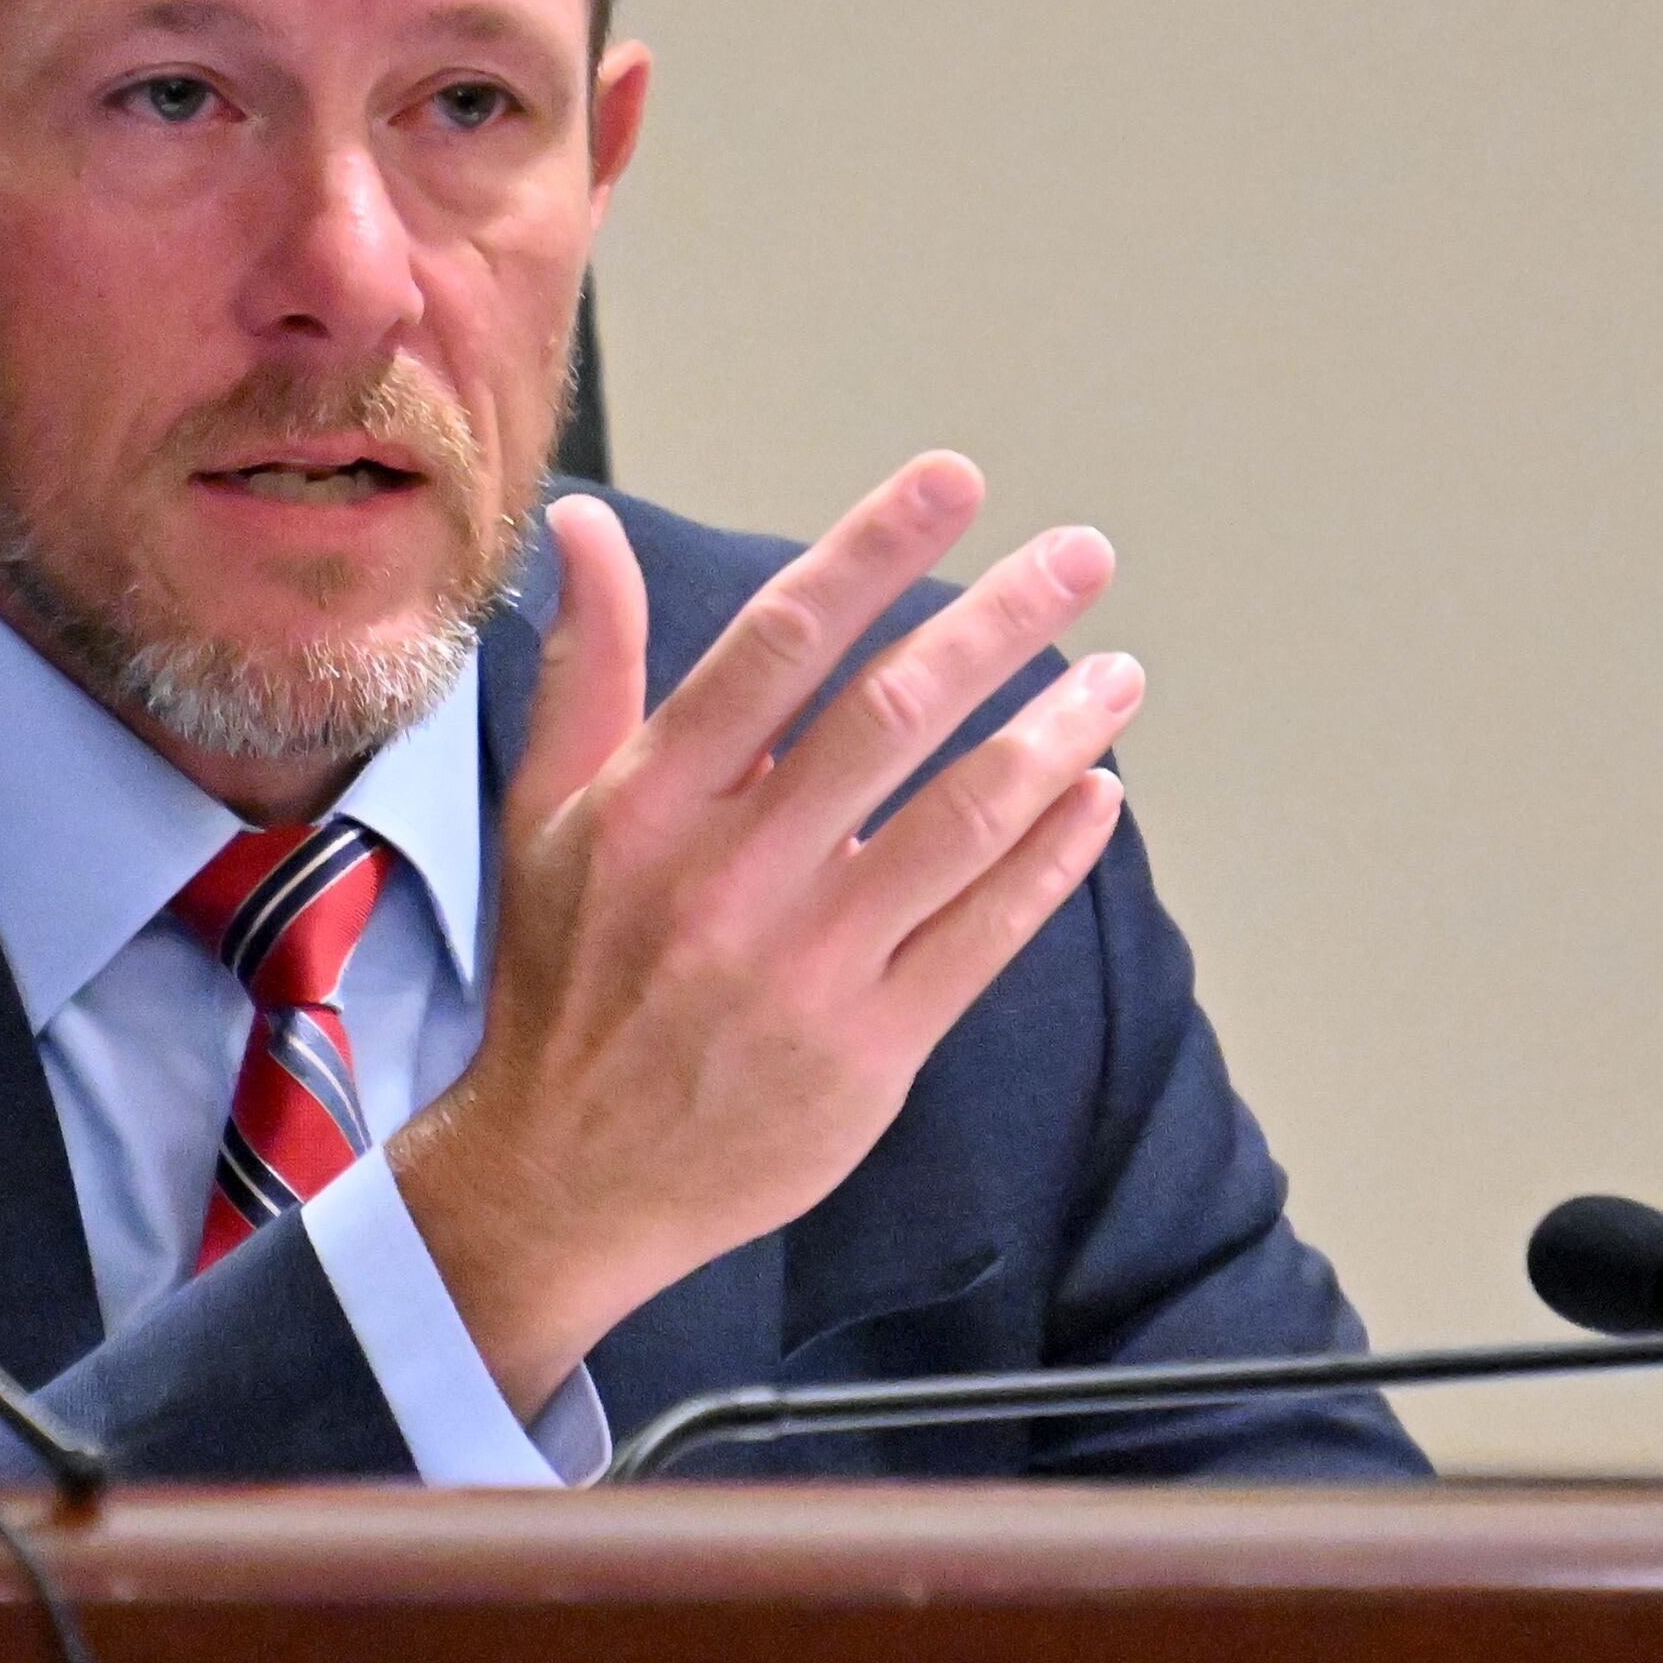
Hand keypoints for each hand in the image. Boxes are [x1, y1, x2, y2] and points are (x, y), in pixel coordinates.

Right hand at [388, 455, 1139, 1417]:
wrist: (562, 1182)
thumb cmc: (563, 982)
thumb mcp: (544, 814)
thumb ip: (587, 663)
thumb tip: (588, 523)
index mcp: (650, 803)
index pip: (776, 643)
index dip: (871, 551)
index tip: (953, 479)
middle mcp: (730, 875)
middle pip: (888, 716)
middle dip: (999, 622)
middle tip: (1082, 556)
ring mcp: (806, 968)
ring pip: (959, 822)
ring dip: (1055, 735)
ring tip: (1118, 674)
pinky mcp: (869, 1052)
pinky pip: (984, 934)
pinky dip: (1051, 859)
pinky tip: (1095, 797)